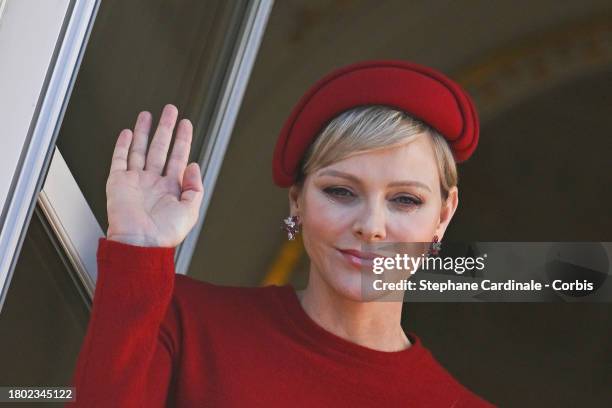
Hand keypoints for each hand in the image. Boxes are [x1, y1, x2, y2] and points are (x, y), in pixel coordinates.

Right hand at [105, 104, 203, 246]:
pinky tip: (127, 132)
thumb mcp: (191, 211)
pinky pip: (119, 159)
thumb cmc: (164, 234)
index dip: (183, 139)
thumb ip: (195, 187)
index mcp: (171, 188)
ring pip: (140, 149)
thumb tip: (193, 165)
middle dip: (166, 128)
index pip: (178, 156)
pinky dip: (122, 145)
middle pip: (160, 148)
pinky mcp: (118, 183)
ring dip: (144, 131)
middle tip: (170, 110)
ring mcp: (136, 181)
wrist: (140, 244)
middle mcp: (153, 182)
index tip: (186, 124)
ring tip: (148, 115)